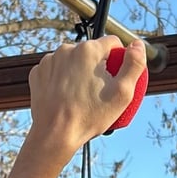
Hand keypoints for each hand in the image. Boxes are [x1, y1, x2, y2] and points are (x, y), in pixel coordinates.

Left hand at [26, 36, 146, 166]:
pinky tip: (66, 96)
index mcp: (89, 50)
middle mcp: (67, 49)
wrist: (55, 134)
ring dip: (79, 72)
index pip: (113, 43)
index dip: (118, 60)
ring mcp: (49, 61)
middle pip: (92, 52)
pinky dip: (62, 80)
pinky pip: (56, 71)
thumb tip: (138, 44)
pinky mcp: (38, 73)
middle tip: (98, 93)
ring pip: (73, 61)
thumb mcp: (122, 93)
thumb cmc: (89, 116)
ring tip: (81, 96)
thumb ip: (134, 65)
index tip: (115, 79)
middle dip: (97, 68)